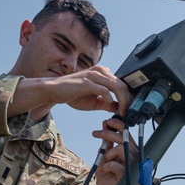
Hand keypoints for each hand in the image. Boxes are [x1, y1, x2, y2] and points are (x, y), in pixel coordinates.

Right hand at [11, 65, 132, 118]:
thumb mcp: (94, 101)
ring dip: (122, 101)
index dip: (128, 97)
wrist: (54, 91)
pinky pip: (104, 90)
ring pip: (117, 87)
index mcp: (103, 73)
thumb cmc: (73, 95)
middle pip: (122, 85)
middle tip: (129, 113)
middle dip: (128, 101)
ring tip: (123, 112)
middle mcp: (100, 71)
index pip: (122, 84)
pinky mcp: (87, 82)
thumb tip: (119, 108)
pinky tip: (110, 106)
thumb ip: (107, 103)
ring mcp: (94, 75)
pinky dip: (110, 99)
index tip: (130, 109)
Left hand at [91, 117, 138, 184]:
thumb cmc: (106, 176)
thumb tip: (105, 124)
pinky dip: (107, 166)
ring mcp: (132, 166)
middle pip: (124, 139)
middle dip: (108, 133)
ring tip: (106, 161)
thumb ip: (107, 142)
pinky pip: (115, 164)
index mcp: (130, 151)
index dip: (119, 125)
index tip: (107, 121)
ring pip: (121, 149)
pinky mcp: (128, 176)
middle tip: (95, 133)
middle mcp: (134, 157)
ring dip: (109, 153)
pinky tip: (108, 172)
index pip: (127, 134)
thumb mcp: (104, 156)